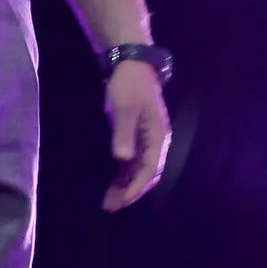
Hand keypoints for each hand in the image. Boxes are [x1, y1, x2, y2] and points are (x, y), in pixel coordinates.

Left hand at [102, 61, 170, 210]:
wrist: (131, 62)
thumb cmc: (128, 84)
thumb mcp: (124, 108)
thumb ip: (124, 133)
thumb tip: (123, 159)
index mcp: (158, 135)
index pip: (150, 169)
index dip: (135, 187)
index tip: (119, 201)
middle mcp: (157, 140)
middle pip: (147, 173)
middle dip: (131, 191)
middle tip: (110, 206)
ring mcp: (148, 138)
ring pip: (140, 169)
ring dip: (127, 185)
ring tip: (109, 199)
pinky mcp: (139, 134)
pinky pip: (134, 160)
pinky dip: (124, 174)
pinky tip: (112, 182)